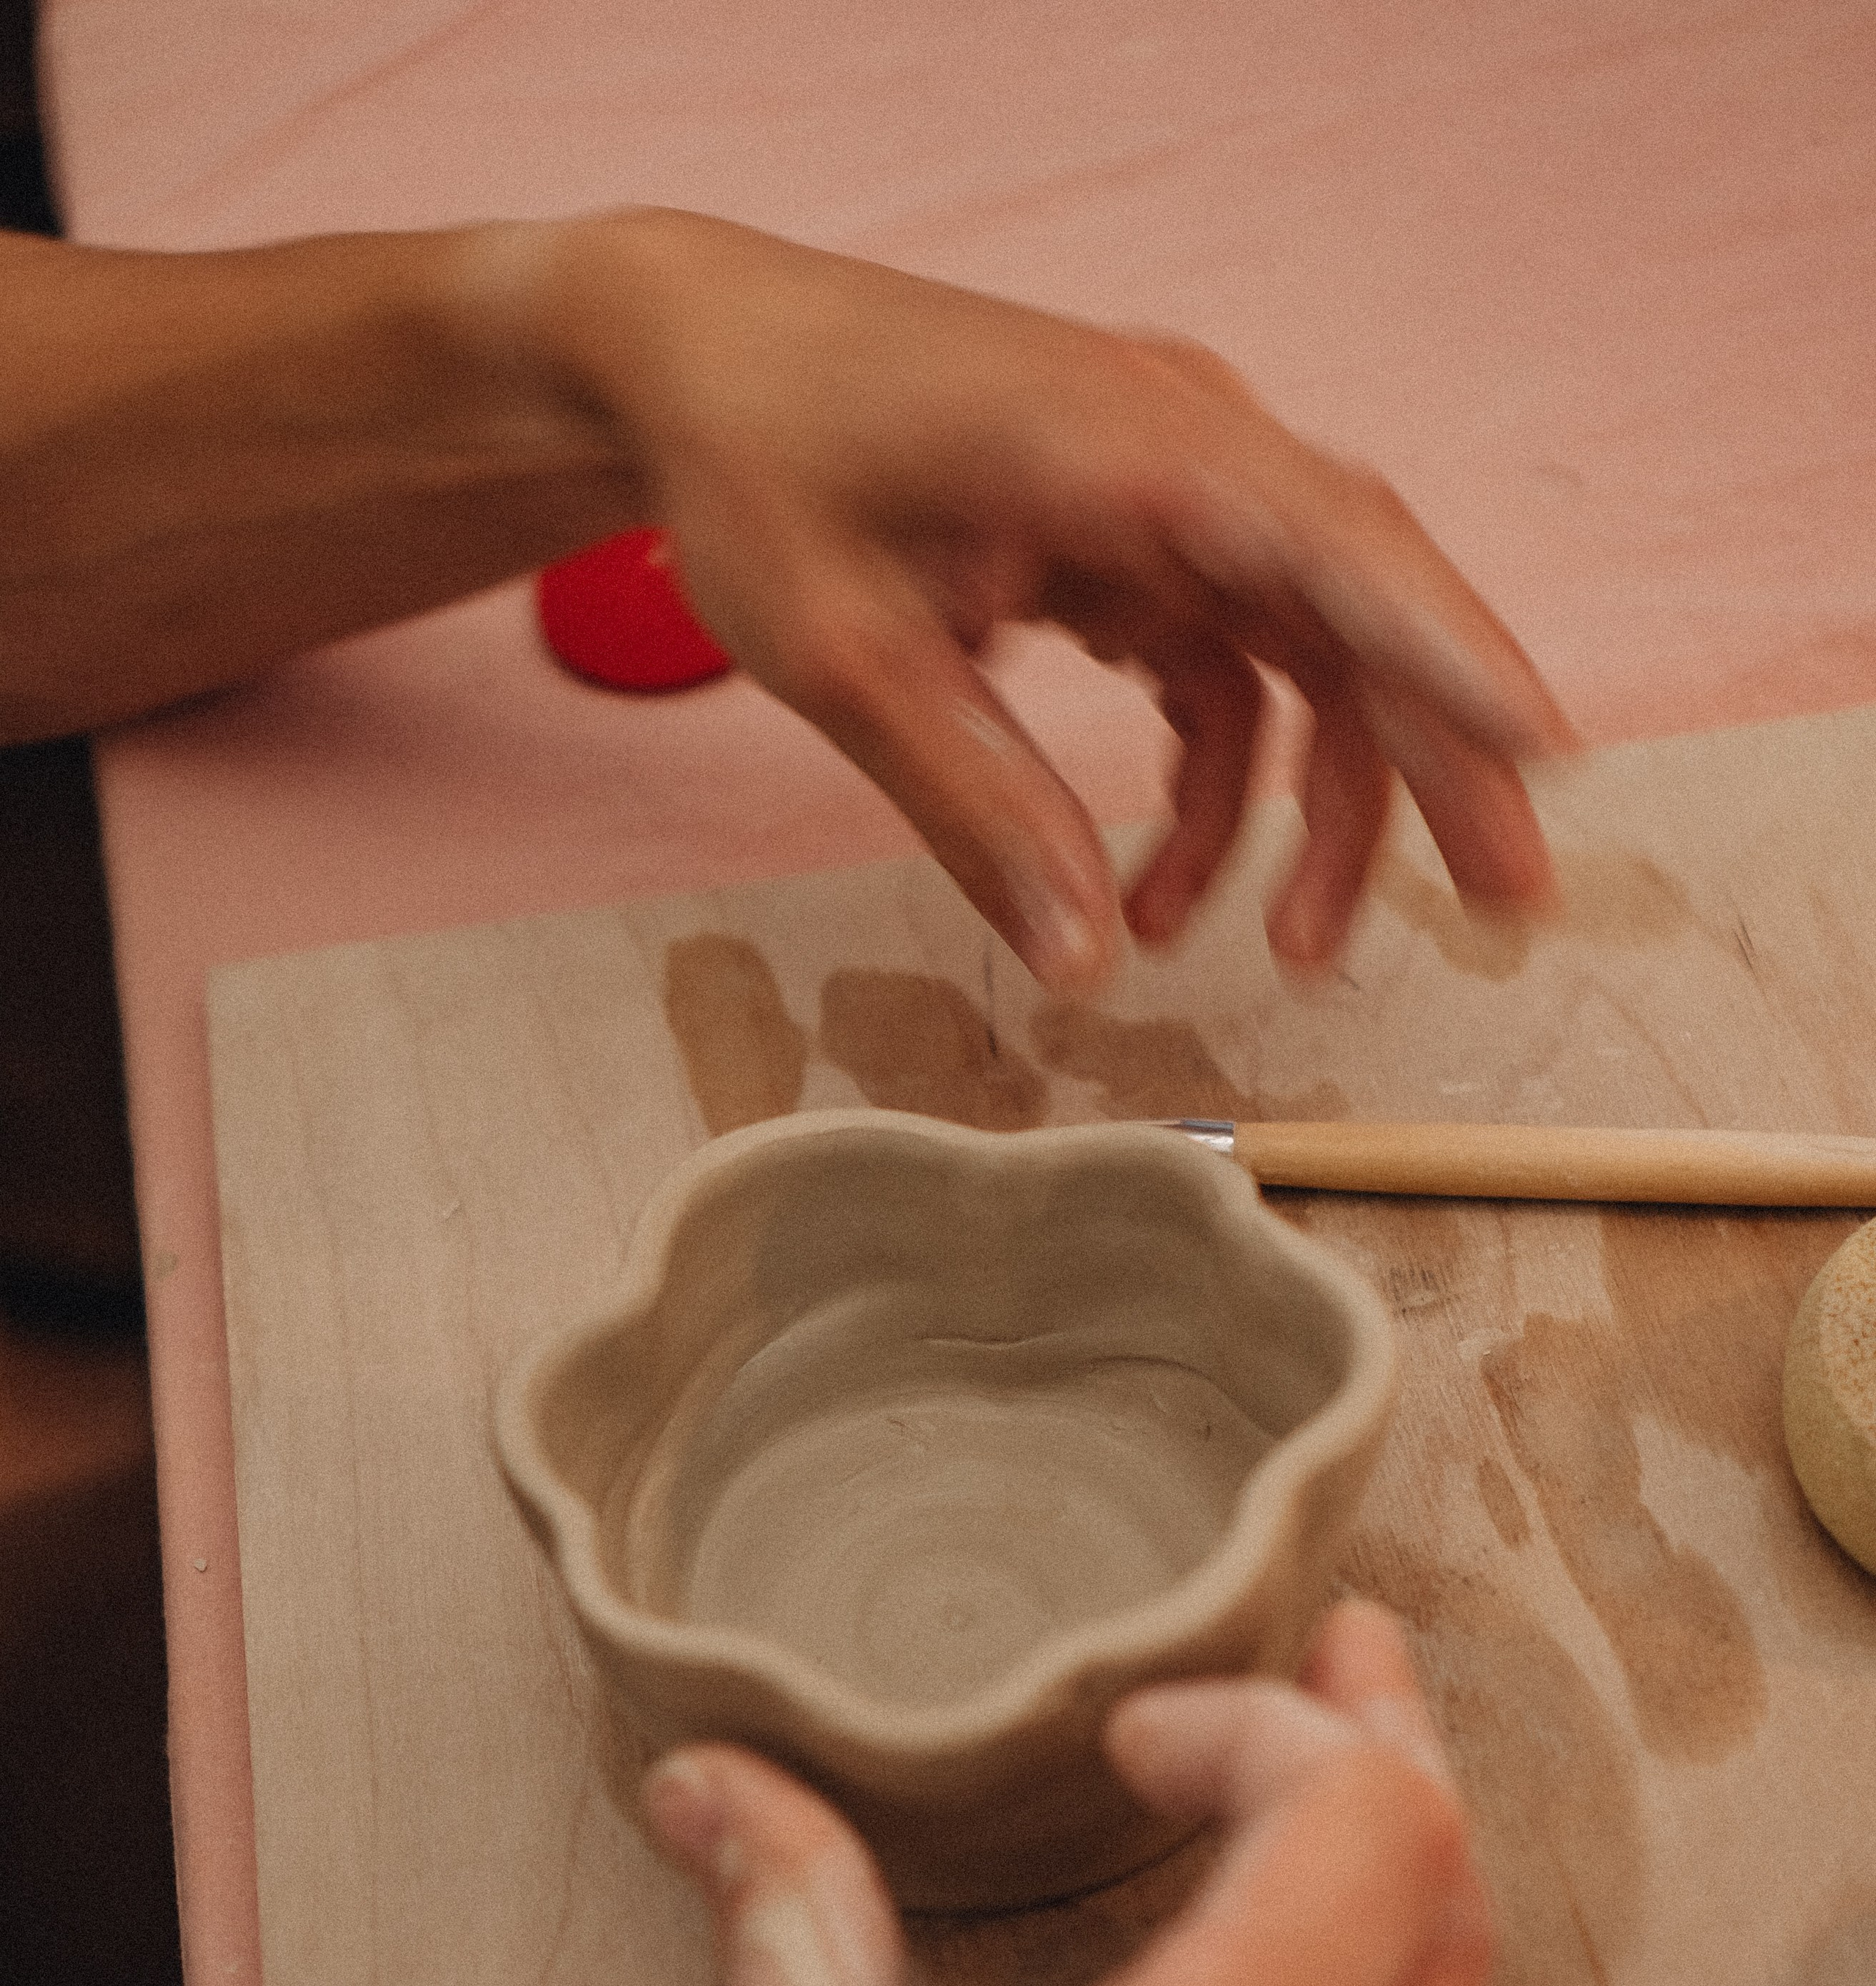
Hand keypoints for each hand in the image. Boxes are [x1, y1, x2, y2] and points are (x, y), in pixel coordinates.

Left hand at [549, 211, 1570, 986]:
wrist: (702, 360)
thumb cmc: (763, 465)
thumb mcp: (847, 659)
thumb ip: (974, 809)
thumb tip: (1084, 968)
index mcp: (1122, 445)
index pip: (1327, 543)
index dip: (1443, 650)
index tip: (1538, 747)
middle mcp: (1181, 448)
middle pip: (1364, 606)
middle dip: (1442, 764)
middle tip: (1507, 909)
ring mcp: (1172, 490)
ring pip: (1312, 654)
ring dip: (1319, 808)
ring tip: (1296, 952)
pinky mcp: (1144, 536)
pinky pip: (1232, 671)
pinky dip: (1220, 784)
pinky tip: (1166, 888)